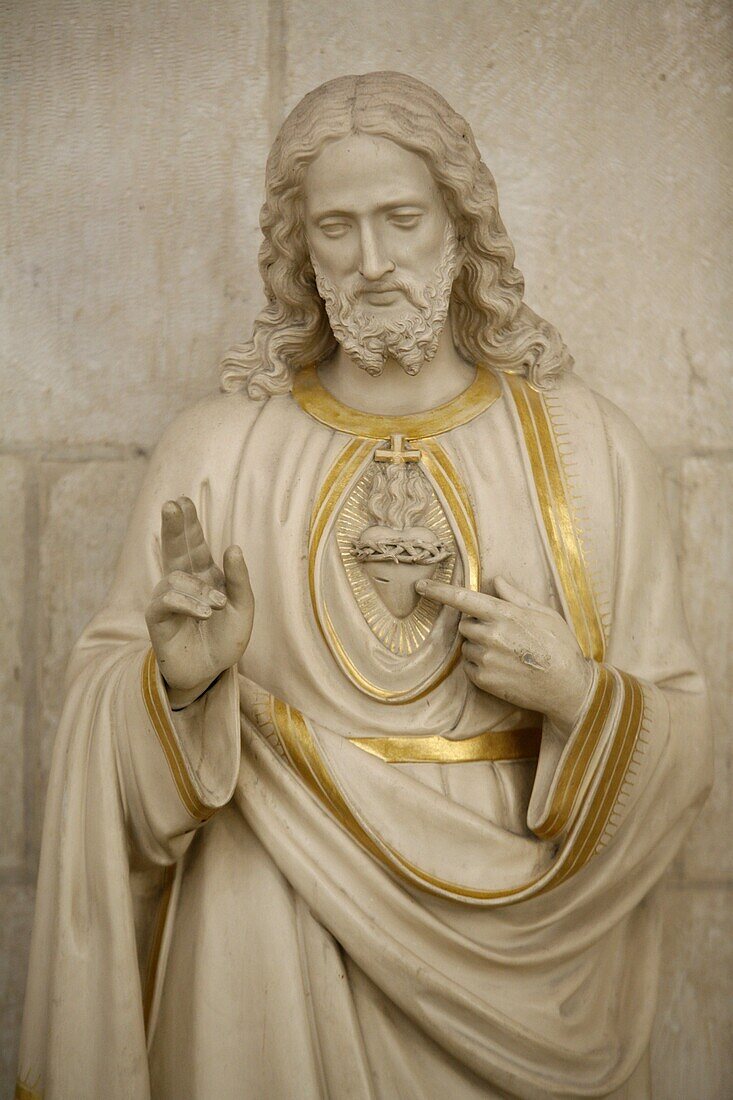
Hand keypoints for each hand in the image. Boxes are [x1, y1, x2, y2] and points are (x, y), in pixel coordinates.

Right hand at [145, 497, 253, 707]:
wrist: (210, 673)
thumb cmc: (225, 640)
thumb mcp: (243, 609)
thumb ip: (239, 581)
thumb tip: (232, 547)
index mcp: (204, 575)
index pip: (194, 544)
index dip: (188, 523)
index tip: (182, 500)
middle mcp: (183, 582)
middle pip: (176, 548)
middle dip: (175, 526)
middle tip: (171, 504)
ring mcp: (168, 599)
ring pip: (177, 577)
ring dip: (201, 590)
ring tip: (217, 607)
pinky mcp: (157, 618)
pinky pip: (166, 600)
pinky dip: (187, 603)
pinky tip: (204, 612)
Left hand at [416, 575, 593, 733]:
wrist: (567, 687)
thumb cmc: (559, 646)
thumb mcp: (544, 614)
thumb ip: (515, 596)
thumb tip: (496, 580)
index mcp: (504, 614)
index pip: (462, 598)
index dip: (438, 591)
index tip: (420, 586)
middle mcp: (490, 635)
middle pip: (464, 624)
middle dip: (476, 625)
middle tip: (502, 634)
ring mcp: (485, 659)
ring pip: (467, 646)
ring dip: (479, 646)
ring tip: (508, 654)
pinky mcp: (483, 680)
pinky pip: (469, 666)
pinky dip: (480, 665)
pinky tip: (504, 668)